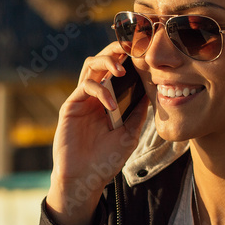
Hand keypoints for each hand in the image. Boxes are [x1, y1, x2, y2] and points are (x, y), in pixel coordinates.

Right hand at [46, 42, 149, 224]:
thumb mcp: (130, 135)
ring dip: (107, 61)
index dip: (129, 57)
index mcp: (109, 99)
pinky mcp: (71, 106)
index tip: (145, 49)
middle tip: (132, 45)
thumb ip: (138, 113)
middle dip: (117, 49)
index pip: (118, 69)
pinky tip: (111, 105)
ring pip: (91, 65)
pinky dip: (101, 90)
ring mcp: (82, 99)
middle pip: (103, 59)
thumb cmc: (106, 160)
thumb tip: (153, 90)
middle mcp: (95, 95)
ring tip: (122, 70)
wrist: (85, 179)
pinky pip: (86, 86)